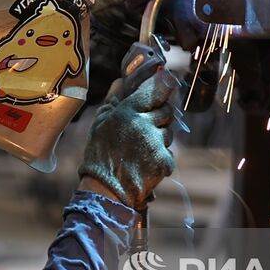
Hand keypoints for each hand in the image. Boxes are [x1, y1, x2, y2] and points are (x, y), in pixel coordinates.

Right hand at [78, 43, 184, 211]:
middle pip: (166, 110)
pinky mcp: (164, 161)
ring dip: (159, 137)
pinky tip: (145, 162)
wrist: (106, 190)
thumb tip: (121, 80)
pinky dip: (160, 156)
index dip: (162, 83)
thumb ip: (114, 100)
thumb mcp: (100, 123)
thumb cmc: (100, 155)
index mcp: (127, 112)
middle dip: (160, 115)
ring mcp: (156, 143)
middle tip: (147, 125)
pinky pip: (169, 152)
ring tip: (141, 149)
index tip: (167, 79)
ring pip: (168, 132)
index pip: (153, 89)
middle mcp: (144, 124)